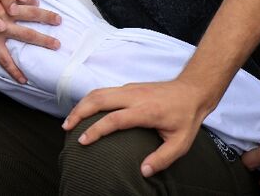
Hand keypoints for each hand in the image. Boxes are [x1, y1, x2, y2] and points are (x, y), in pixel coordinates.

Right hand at [62, 80, 209, 176]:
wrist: (193, 90)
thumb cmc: (186, 117)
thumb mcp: (181, 142)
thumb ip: (162, 158)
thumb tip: (143, 171)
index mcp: (146, 110)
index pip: (114, 119)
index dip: (96, 129)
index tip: (83, 140)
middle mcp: (134, 96)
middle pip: (99, 99)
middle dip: (79, 112)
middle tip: (67, 127)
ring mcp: (130, 89)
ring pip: (99, 92)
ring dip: (82, 104)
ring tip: (70, 120)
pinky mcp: (129, 87)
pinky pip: (104, 91)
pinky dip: (90, 100)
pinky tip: (85, 111)